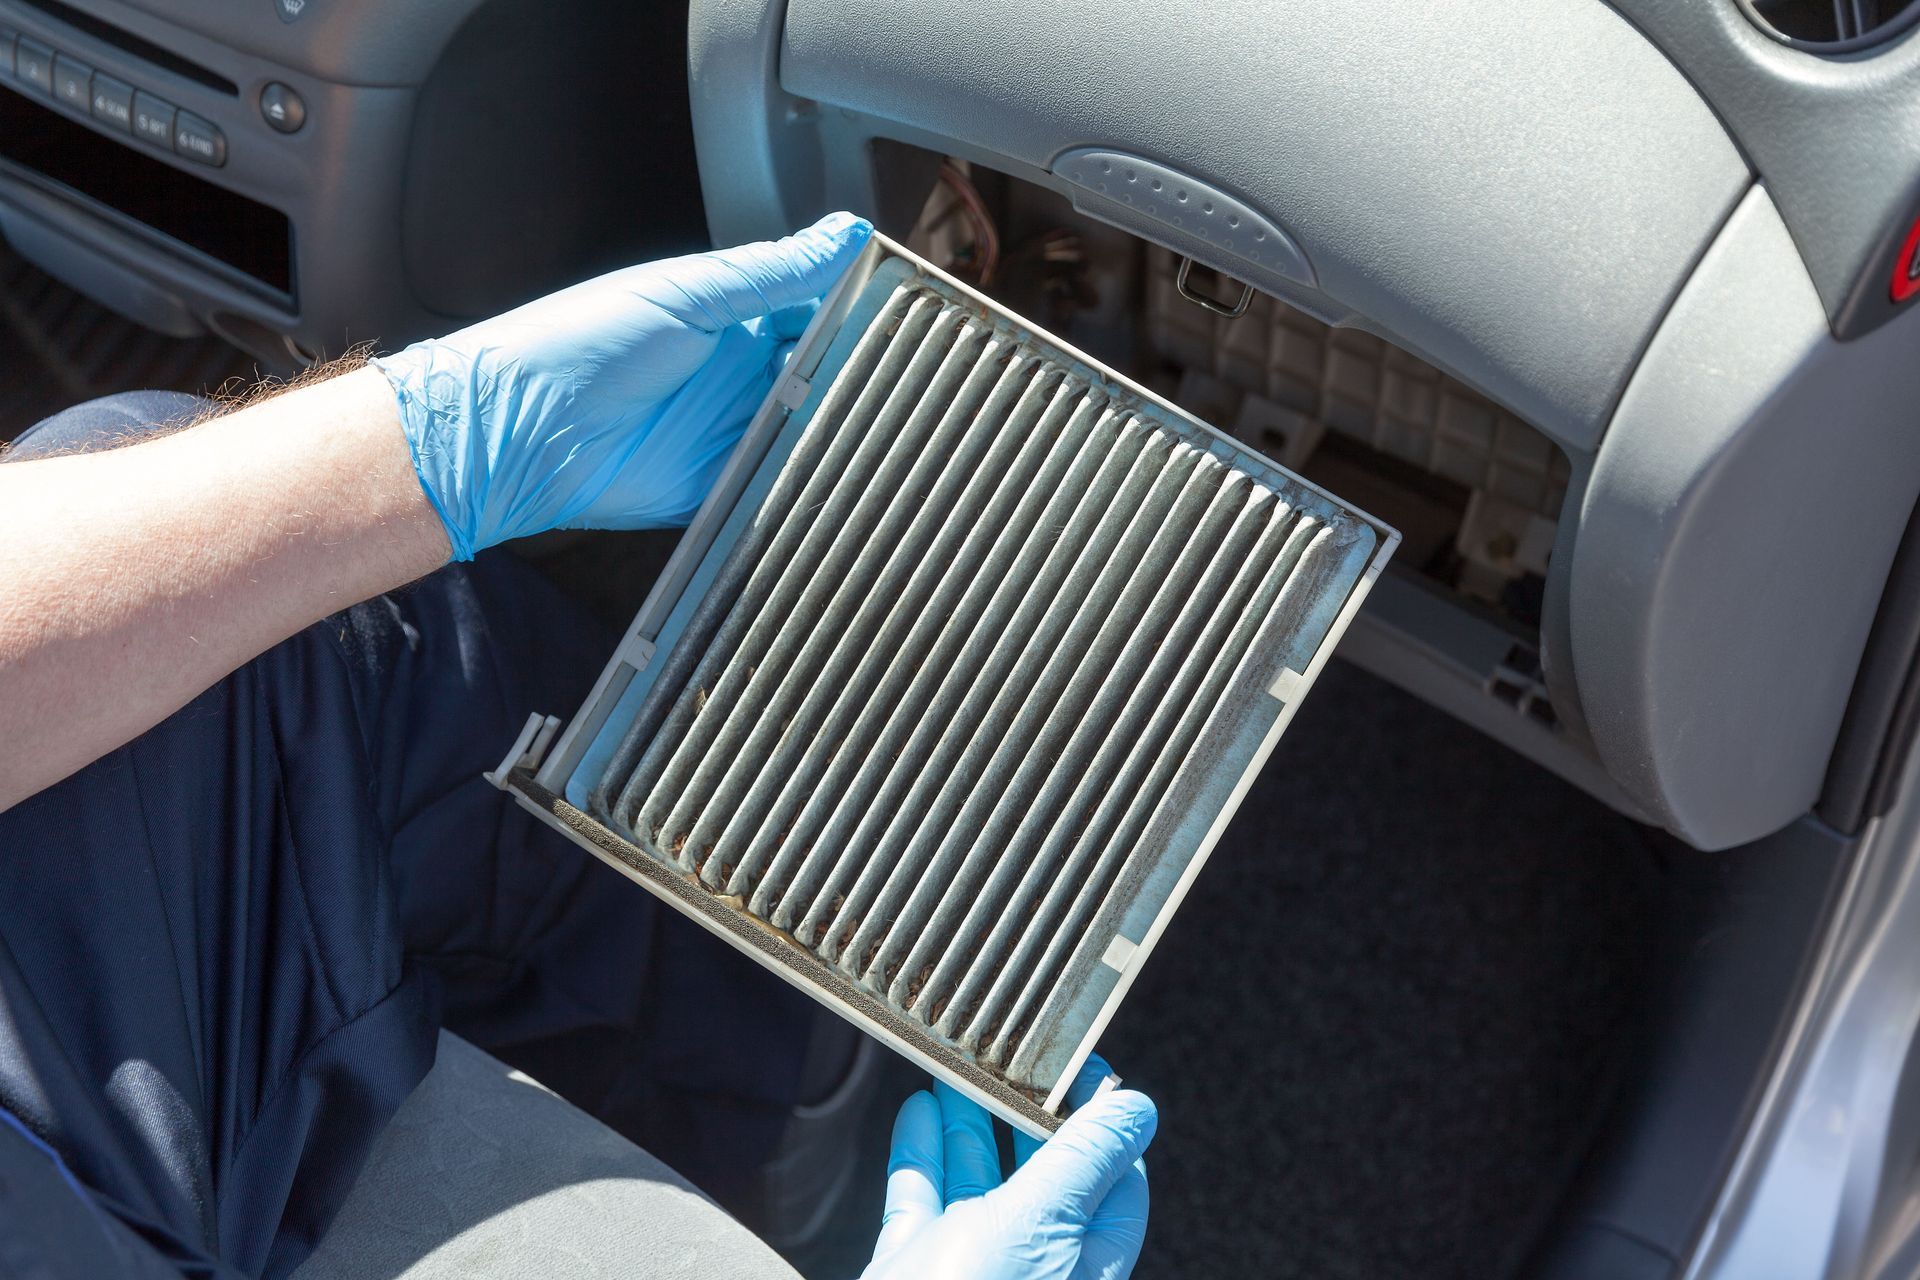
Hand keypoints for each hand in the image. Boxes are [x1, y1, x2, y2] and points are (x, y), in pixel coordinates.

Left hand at [373, 212, 872, 559]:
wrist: (519, 431)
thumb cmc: (579, 344)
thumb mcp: (687, 292)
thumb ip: (772, 271)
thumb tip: (845, 233)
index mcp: (731, 315)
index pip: (816, 305)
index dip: (859, 305)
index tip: (905, 305)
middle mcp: (739, 373)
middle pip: (825, 369)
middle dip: (861, 369)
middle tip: (900, 369)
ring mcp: (734, 430)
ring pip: (814, 427)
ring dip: (839, 423)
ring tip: (878, 415)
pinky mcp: (725, 484)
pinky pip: (782, 481)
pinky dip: (808, 475)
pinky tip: (834, 464)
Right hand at [862, 1056, 1154, 1279]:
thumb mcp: (1043, 1224)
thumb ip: (1086, 1161)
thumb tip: (1136, 1108)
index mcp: (1084, 1260)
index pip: (1116, 1179)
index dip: (1102, 1119)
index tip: (1082, 1066)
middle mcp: (1034, 1265)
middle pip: (1042, 1173)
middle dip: (1028, 1112)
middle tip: (1014, 1057)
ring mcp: (971, 1268)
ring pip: (977, 1179)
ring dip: (970, 1120)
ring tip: (963, 1067)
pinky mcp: (915, 1270)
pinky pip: (922, 1201)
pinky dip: (920, 1153)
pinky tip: (919, 1111)